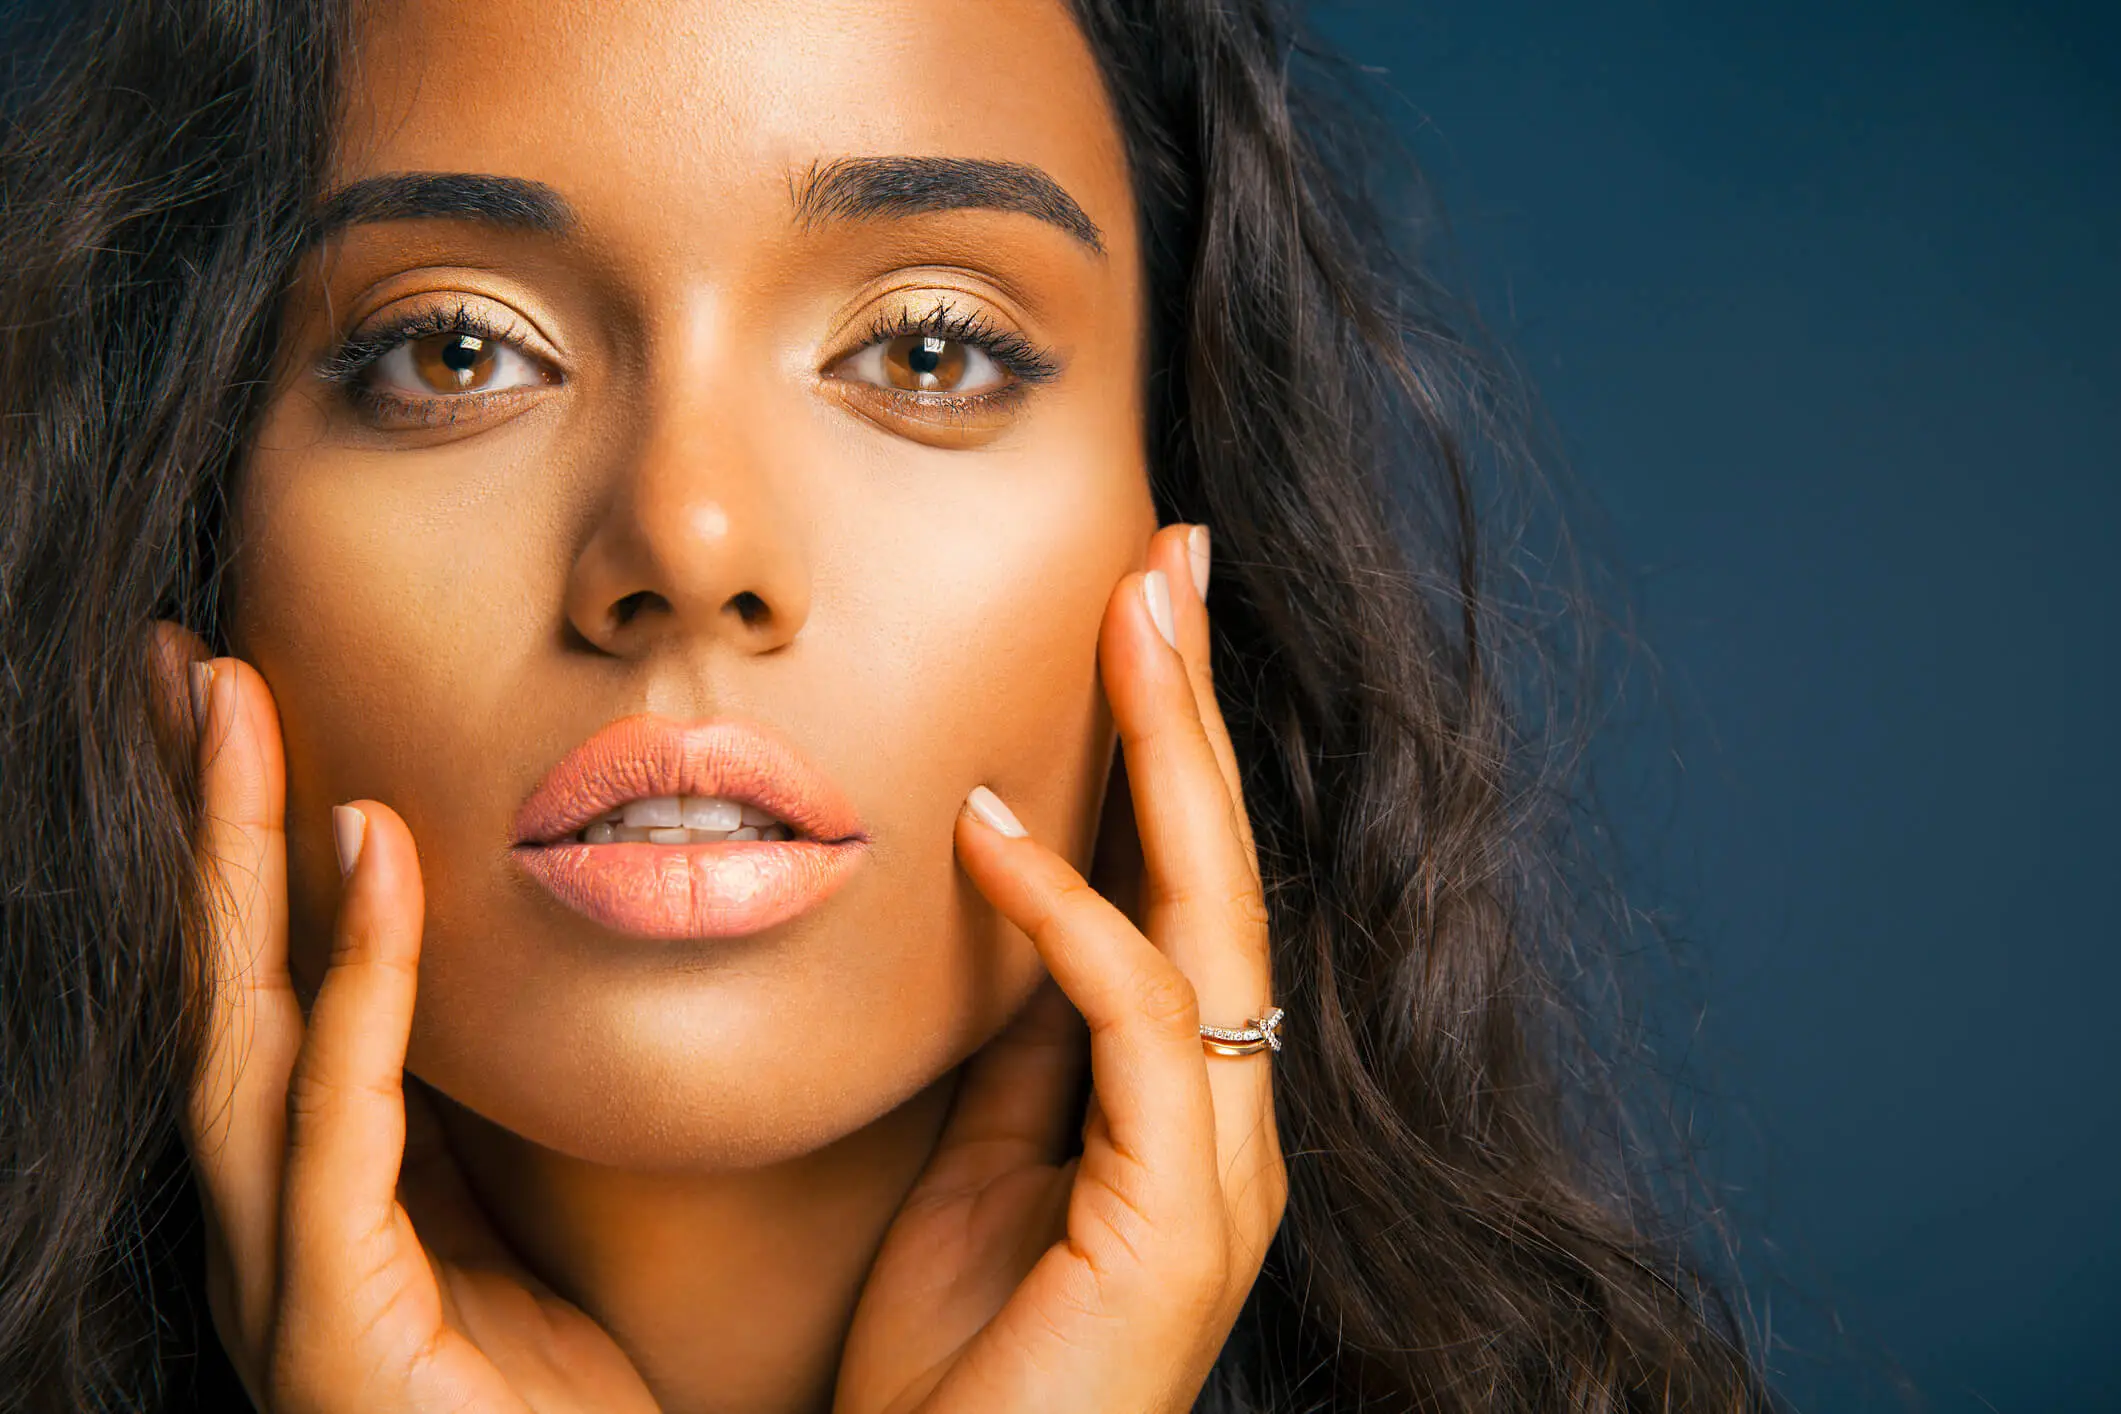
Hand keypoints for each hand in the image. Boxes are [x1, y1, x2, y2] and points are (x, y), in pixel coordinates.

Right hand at [155, 627, 656, 1411]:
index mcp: (315, 1203)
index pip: (262, 994)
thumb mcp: (510, 1239)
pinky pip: (342, 1117)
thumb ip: (467, 1137)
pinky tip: (372, 852)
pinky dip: (356, 979)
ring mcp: (284, 1281)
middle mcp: (270, 1231)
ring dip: (239, 860)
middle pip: (213, 985)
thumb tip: (476, 992)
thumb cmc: (563, 1409)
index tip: (246, 714)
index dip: (244, 854)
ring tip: (238, 708)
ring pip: (239, 1026)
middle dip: (198, 824)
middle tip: (189, 664)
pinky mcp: (335, 1326)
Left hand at [834, 523, 1286, 1413]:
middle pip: (1222, 869)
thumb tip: (1016, 898)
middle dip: (1195, 706)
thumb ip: (1025, 1045)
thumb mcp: (987, 1165)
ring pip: (1208, 917)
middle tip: (1170, 555)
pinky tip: (986, 833)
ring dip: (1168, 756)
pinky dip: (1063, 917)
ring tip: (1133, 613)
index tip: (1143, 612)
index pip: (1187, 884)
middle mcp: (1230, 1122)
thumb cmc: (958, 1364)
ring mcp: (1218, 1173)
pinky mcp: (1176, 1224)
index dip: (1170, 745)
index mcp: (1187, 1103)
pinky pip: (1132, 1025)